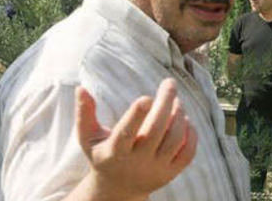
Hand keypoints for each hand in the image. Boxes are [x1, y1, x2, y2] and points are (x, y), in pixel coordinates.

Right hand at [74, 79, 197, 200]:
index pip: (126, 133)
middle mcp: (136, 162)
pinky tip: (185, 119)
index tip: (146, 97)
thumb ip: (85, 113)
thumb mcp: (88, 137)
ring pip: (174, 140)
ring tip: (177, 101)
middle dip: (165, 103)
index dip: (136, 115)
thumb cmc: (103, 154)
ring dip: (179, 115)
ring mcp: (155, 169)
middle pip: (156, 131)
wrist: (118, 189)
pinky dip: (190, 134)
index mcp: (114, 152)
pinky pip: (188, 153)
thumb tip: (81, 88)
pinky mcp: (170, 173)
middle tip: (169, 83)